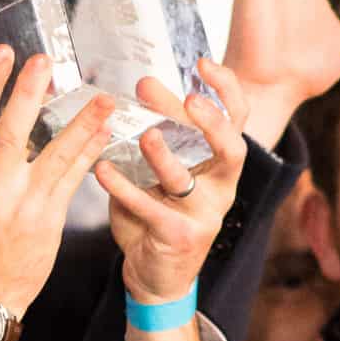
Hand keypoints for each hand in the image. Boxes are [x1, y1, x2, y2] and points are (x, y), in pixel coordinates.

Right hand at [0, 48, 111, 317]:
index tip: (3, 54)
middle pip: (12, 126)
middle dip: (29, 89)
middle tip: (45, 60)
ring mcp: (20, 203)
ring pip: (54, 151)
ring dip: (80, 120)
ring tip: (101, 97)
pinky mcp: (47, 219)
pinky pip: (73, 178)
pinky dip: (89, 153)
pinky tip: (102, 135)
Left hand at [97, 63, 251, 340]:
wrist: (155, 277)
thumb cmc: (158, 216)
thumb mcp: (162, 171)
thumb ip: (159, 133)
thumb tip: (142, 86)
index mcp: (221, 167)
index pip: (238, 121)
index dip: (227, 91)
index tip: (203, 63)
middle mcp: (220, 189)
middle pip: (231, 149)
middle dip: (212, 123)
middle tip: (189, 100)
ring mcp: (203, 216)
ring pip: (188, 180)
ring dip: (165, 155)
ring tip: (145, 134)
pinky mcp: (178, 237)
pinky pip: (150, 208)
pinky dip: (124, 188)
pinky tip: (101, 170)